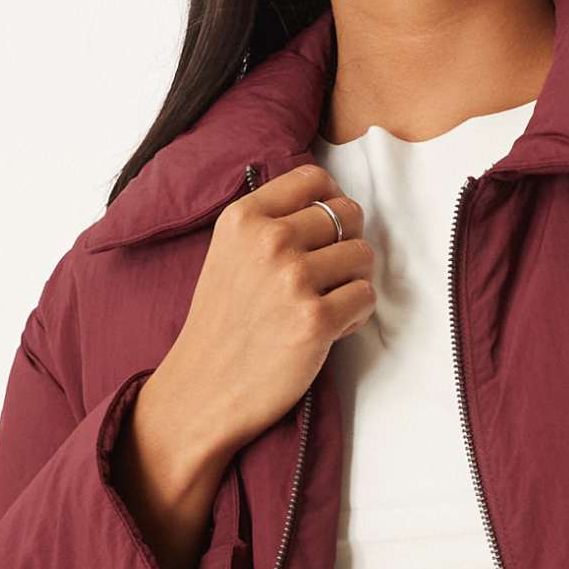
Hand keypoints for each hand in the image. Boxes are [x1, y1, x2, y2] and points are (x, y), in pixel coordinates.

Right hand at [155, 160, 377, 461]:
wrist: (203, 390)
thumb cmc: (222, 325)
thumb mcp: (228, 254)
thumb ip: (270, 222)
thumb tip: (330, 201)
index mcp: (244, 218)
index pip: (313, 179)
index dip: (330, 201)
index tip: (327, 229)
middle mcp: (269, 241)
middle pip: (348, 214)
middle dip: (346, 244)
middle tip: (325, 277)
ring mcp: (293, 280)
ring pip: (364, 254)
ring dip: (353, 281)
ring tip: (323, 305)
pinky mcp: (316, 320)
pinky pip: (366, 296)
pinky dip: (354, 315)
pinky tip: (326, 330)